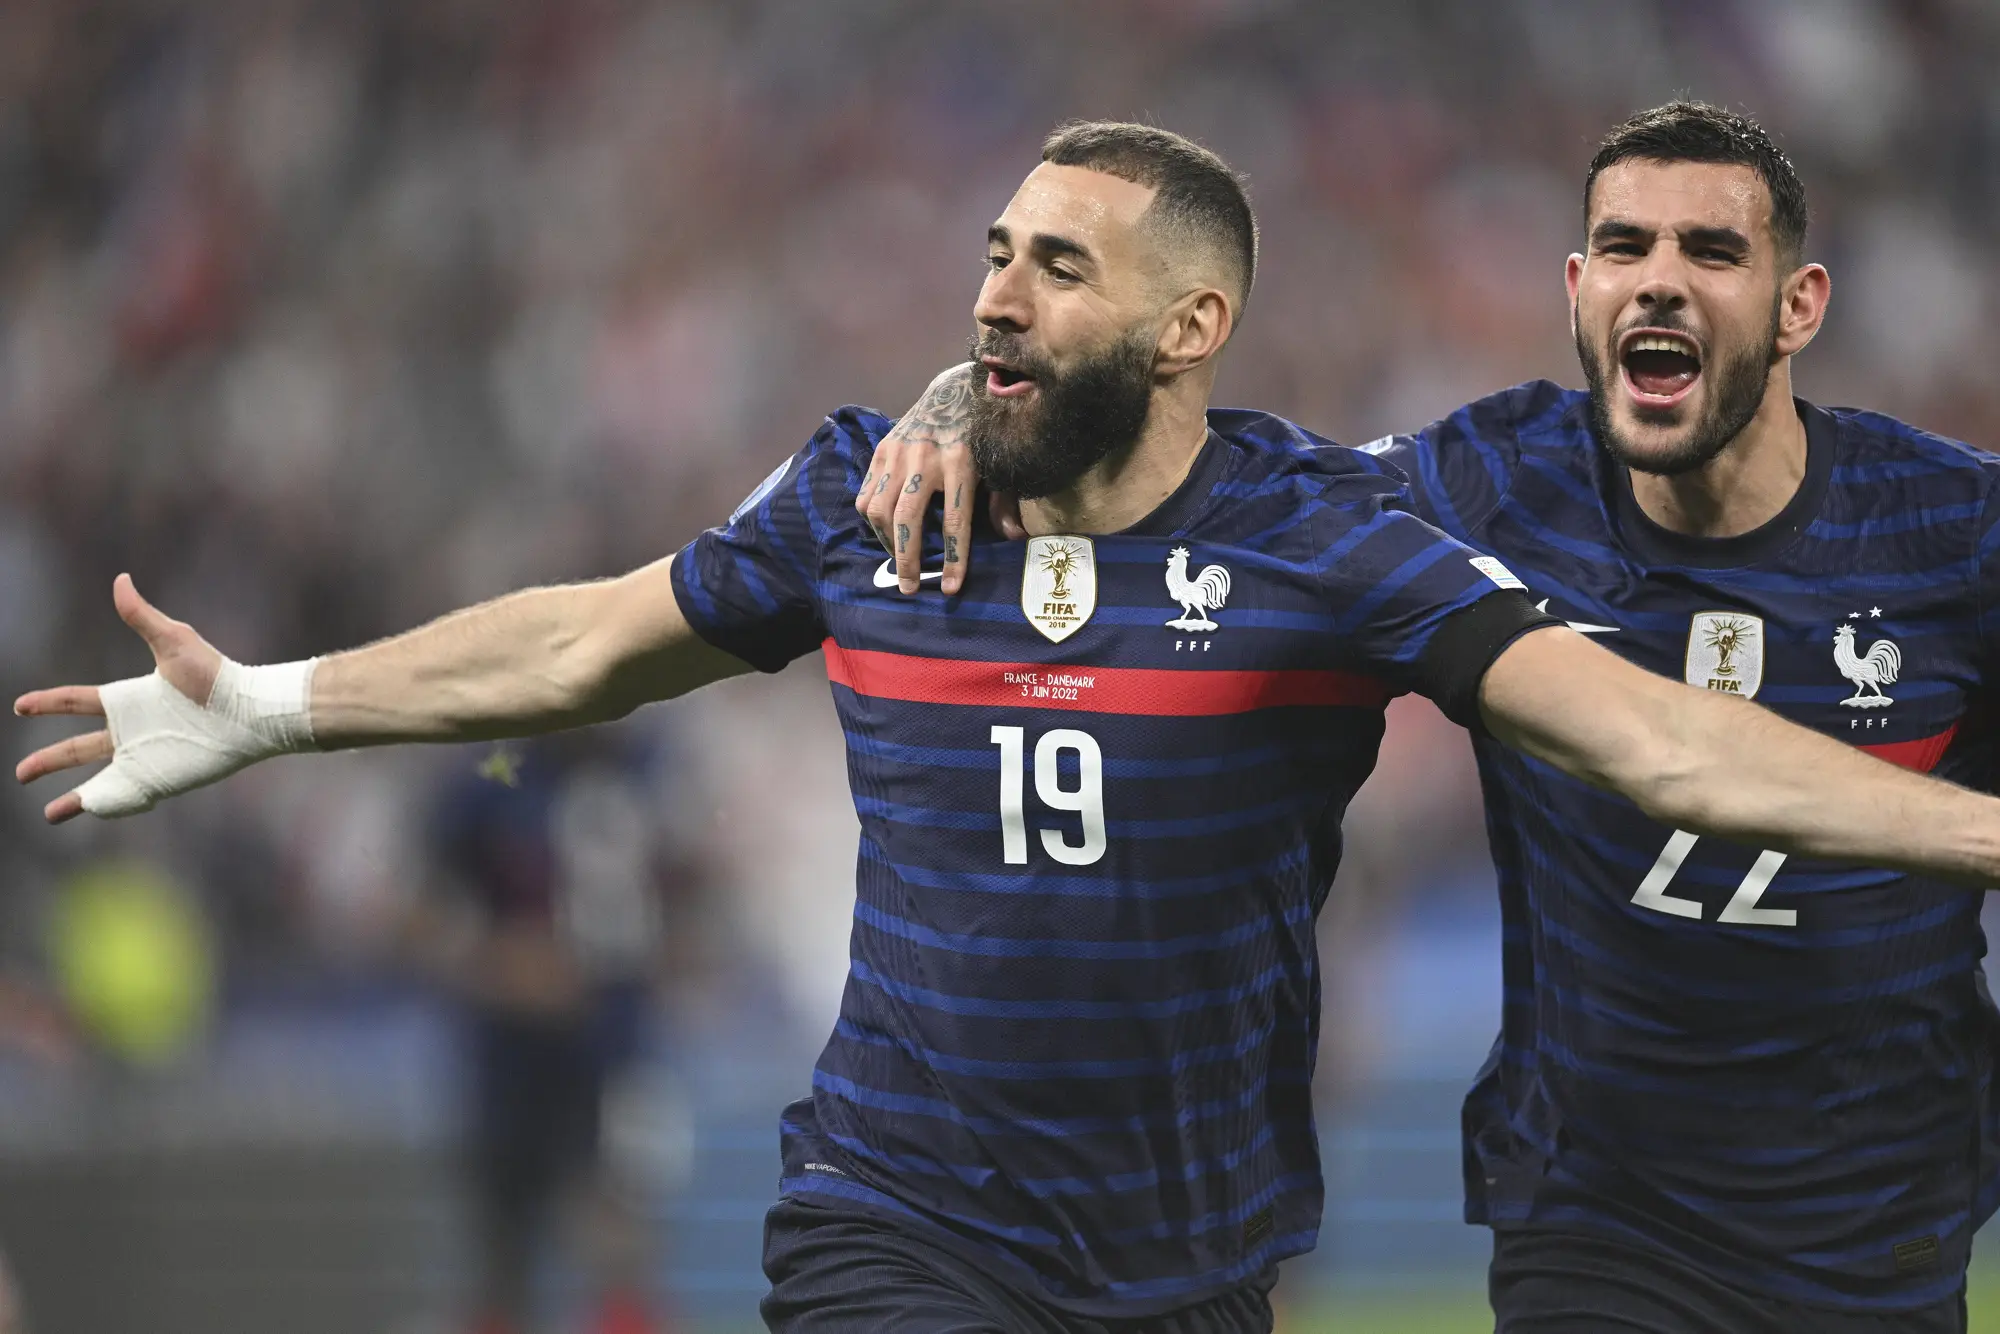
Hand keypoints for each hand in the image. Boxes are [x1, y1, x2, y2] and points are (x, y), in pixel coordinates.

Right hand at [14, 574, 223, 823]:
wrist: (249, 712)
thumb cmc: (216, 676)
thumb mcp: (174, 643)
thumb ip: (142, 617)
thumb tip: (120, 579)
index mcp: (128, 701)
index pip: (76, 702)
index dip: (48, 703)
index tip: (20, 705)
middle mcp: (131, 733)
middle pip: (77, 749)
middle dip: (48, 761)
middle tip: (21, 773)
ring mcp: (143, 759)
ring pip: (97, 782)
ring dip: (72, 798)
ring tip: (48, 813)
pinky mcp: (158, 780)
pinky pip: (124, 798)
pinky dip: (103, 807)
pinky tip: (85, 814)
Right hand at [858, 363, 1025, 594]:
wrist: (955, 391)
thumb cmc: (983, 436)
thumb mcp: (1000, 465)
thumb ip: (1003, 501)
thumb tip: (1014, 538)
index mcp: (961, 463)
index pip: (956, 521)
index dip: (954, 559)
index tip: (950, 588)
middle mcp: (925, 458)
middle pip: (908, 520)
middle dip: (908, 560)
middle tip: (910, 588)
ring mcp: (899, 453)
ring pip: (880, 509)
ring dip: (887, 542)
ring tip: (899, 559)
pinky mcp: (883, 450)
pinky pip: (867, 494)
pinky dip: (873, 519)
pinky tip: (885, 531)